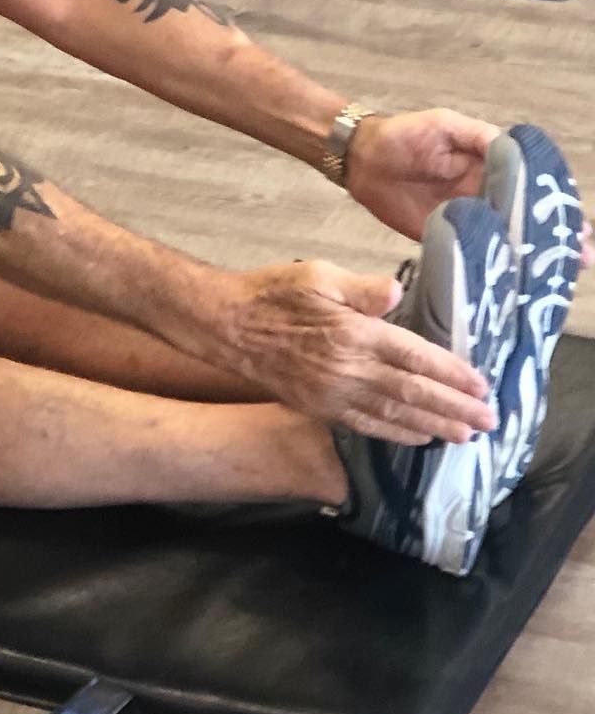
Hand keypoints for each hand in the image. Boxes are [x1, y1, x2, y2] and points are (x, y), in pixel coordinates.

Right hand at [218, 260, 496, 445]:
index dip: (452, 374)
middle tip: (488, 422)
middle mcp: (348, 369)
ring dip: (433, 426)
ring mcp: (332, 393)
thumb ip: (360, 288)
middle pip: (412, 393)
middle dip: (454, 408)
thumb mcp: (316, 276)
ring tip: (465, 436)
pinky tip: (417, 437)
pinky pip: (364, 425)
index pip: (415, 358)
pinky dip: (395, 434)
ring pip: (393, 415)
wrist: (225, 325)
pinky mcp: (317, 406)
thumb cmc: (271, 293)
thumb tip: (395, 292)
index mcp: (353, 334)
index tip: (481, 387)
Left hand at [345, 109, 593, 268]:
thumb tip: (514, 148)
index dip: (557, 208)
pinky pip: (468, 254)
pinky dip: (487, 267)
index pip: (534, 190)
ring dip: (527, 258)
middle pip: (526, 220)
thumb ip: (479, 137)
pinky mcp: (440, 236)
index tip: (580, 228)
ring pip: (503, 241)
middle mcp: (483, 196)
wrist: (360, 158)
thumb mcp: (446, 126)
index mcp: (491, 168)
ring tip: (554, 277)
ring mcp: (464, 219)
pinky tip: (506, 284)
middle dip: (553, 239)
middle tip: (579, 260)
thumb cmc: (404, 133)